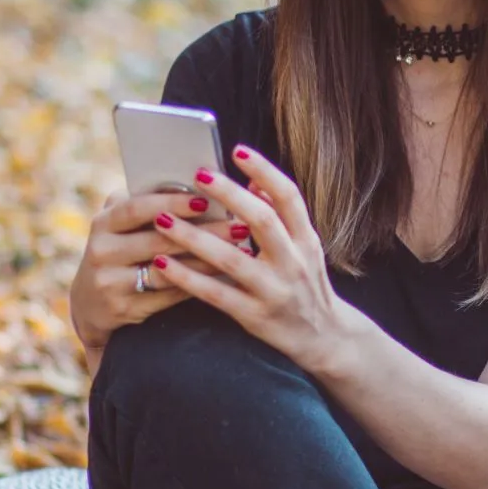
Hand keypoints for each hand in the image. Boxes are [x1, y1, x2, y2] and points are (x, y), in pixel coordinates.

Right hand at [68, 188, 254, 355]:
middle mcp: (102, 252)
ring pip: (167, 271)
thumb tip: (195, 184)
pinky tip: (225, 276)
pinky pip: (169, 296)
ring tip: (239, 251)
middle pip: (158, 240)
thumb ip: (146, 205)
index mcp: (103, 223)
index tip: (206, 200)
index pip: (137, 208)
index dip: (171, 202)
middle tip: (239, 225)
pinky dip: (199, 284)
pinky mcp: (124, 309)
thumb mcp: (119, 226)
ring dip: (207, 260)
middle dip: (204, 232)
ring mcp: (110, 283)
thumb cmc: (119, 251)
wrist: (90, 304)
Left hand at [142, 145, 348, 371]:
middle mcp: (294, 262)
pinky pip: (216, 294)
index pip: (289, 197)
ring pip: (232, 259)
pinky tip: (163, 264)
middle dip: (229, 196)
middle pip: (262, 221)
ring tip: (163, 219)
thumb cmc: (305, 285)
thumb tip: (253, 180)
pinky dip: (187, 278)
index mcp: (307, 240)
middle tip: (197, 175)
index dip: (264, 171)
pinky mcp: (255, 316)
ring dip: (195, 237)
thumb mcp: (304, 248)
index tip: (237, 150)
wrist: (324, 338)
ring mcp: (275, 291)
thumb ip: (282, 217)